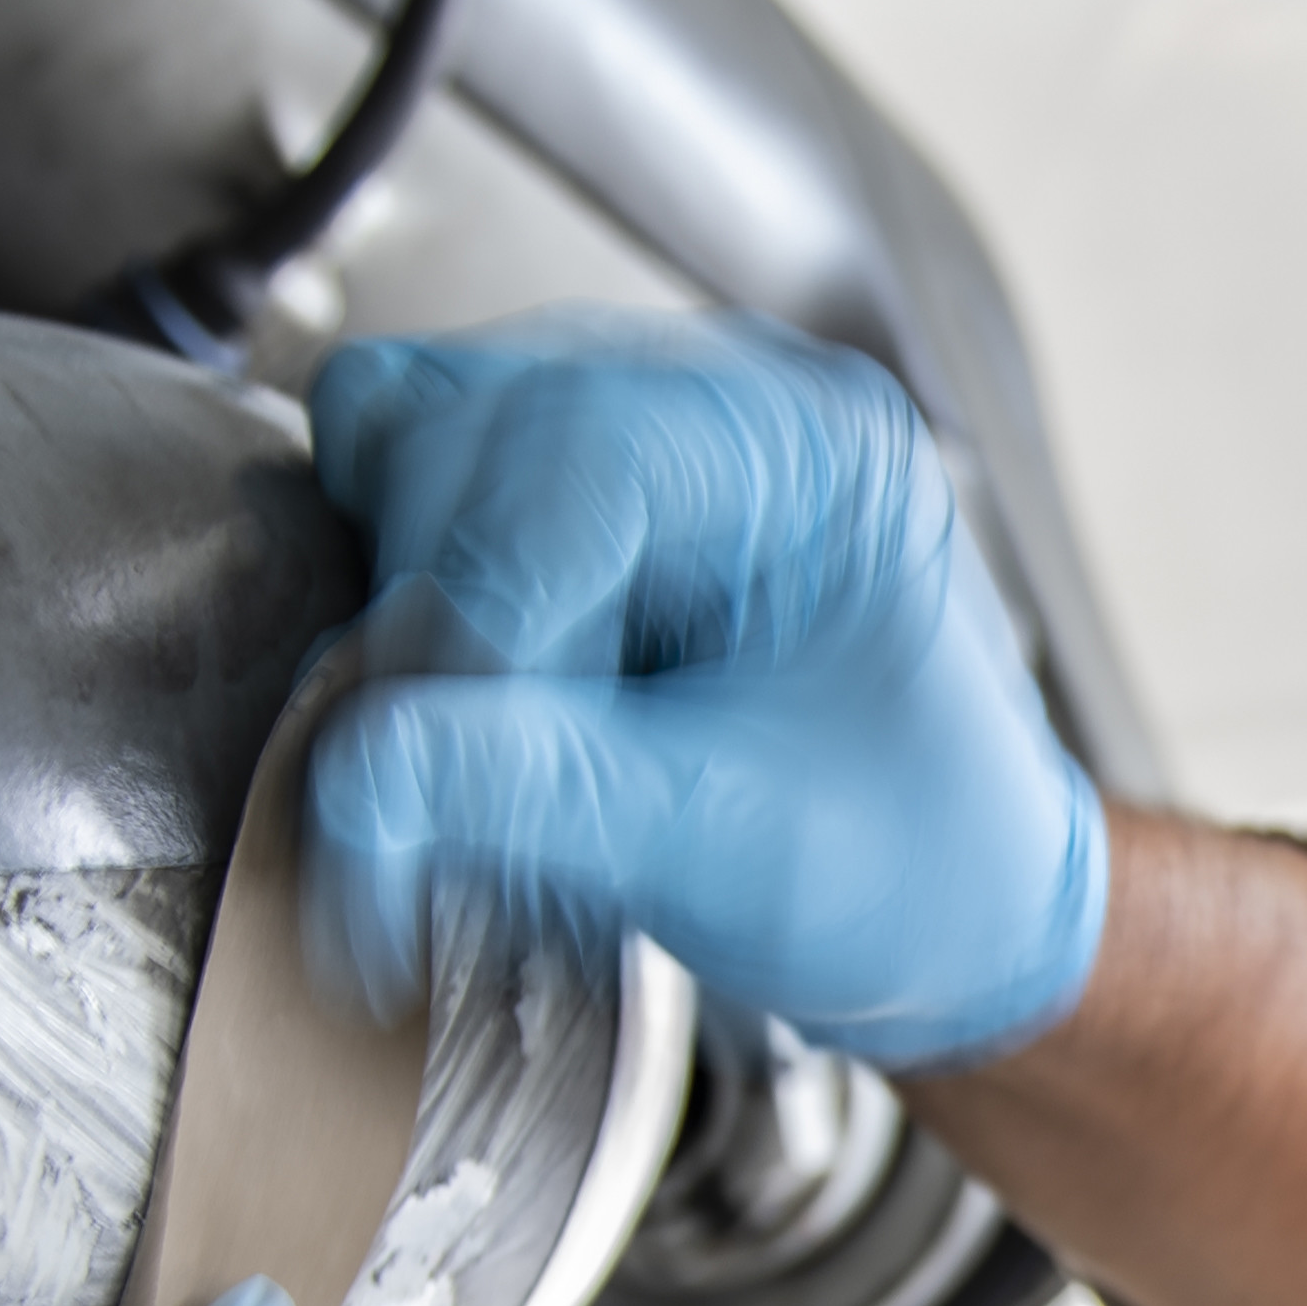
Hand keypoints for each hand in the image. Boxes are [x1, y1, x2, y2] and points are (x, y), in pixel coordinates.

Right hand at [300, 310, 1108, 1070]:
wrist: (951, 903)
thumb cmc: (909, 864)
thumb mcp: (733, 850)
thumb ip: (540, 796)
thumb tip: (355, 772)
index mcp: (811, 452)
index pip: (569, 465)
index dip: (461, 626)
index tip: (396, 784)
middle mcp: (718, 401)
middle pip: (464, 431)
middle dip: (425, 621)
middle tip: (432, 799)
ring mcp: (630, 428)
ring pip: (409, 438)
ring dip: (401, 604)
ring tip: (483, 756)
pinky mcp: (559, 485)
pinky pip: (405, 483)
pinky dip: (400, 594)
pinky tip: (474, 707)